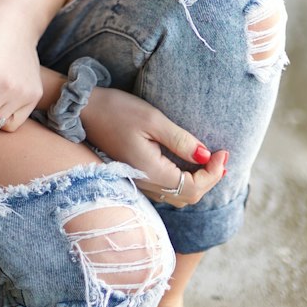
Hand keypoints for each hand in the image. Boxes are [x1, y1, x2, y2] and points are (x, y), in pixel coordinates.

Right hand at [79, 87, 227, 207]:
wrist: (83, 111)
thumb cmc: (116, 110)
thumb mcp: (152, 119)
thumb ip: (180, 140)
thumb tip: (205, 155)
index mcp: (152, 172)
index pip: (193, 187)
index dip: (213, 173)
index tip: (223, 152)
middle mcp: (147, 183)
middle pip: (188, 196)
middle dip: (210, 179)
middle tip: (221, 157)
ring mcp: (140, 181)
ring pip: (178, 195)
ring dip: (198, 181)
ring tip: (211, 161)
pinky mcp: (137, 174)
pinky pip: (167, 188)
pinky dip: (184, 180)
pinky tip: (189, 163)